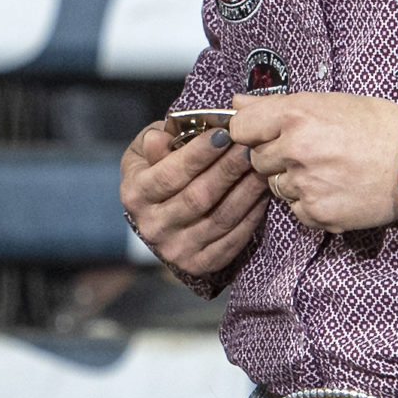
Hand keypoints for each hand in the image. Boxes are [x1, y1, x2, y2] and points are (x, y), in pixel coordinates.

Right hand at [122, 122, 270, 279]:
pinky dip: (252, 215)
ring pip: (220, 218)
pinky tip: (262, 192)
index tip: (223, 133)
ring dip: (246, 190)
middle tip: (249, 147)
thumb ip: (153, 143)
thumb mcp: (145, 153)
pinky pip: (232, 240)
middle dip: (228, 169)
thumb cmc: (156, 173)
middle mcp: (152, 227)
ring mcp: (176, 250)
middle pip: (198, 197)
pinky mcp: (199, 264)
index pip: (169, 175)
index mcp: (135, 196)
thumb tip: (158, 138)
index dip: (198, 155)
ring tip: (261, 166)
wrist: (159, 218)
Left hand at [228, 92, 397, 236]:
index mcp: (296, 115)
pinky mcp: (317, 213)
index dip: (249, 131)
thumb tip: (237, 103)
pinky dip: (310, 202)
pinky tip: (334, 188)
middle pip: (256, 159)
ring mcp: (305, 184)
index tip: (262, 133)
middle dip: (274, 157)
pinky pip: (295, 210)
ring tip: (326, 170)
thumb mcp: (327, 102)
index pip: (240, 127)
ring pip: (275, 186)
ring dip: (292, 180)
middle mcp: (295, 150)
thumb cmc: (377, 126)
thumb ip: (276, 105)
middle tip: (308, 151)